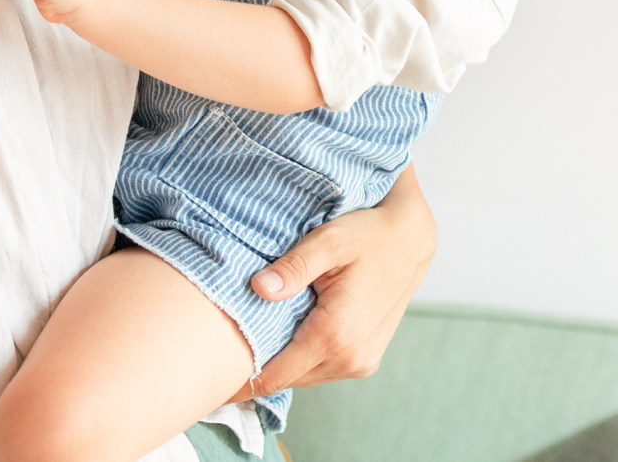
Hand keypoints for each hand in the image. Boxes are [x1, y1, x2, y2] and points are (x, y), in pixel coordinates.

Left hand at [232, 175, 434, 400]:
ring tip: (242, 354)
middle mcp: (352, 358)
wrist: (411, 239)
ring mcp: (362, 362)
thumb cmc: (369, 234)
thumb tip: (258, 288)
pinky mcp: (366, 359)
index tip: (205, 383)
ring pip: (304, 377)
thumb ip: (293, 267)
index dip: (239, 383)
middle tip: (212, 368)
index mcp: (336, 335)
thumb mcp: (329, 241)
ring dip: (278, 368)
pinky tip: (280, 342)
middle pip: (287, 380)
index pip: (275, 375)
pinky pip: (321, 369)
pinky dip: (299, 361)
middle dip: (253, 376)